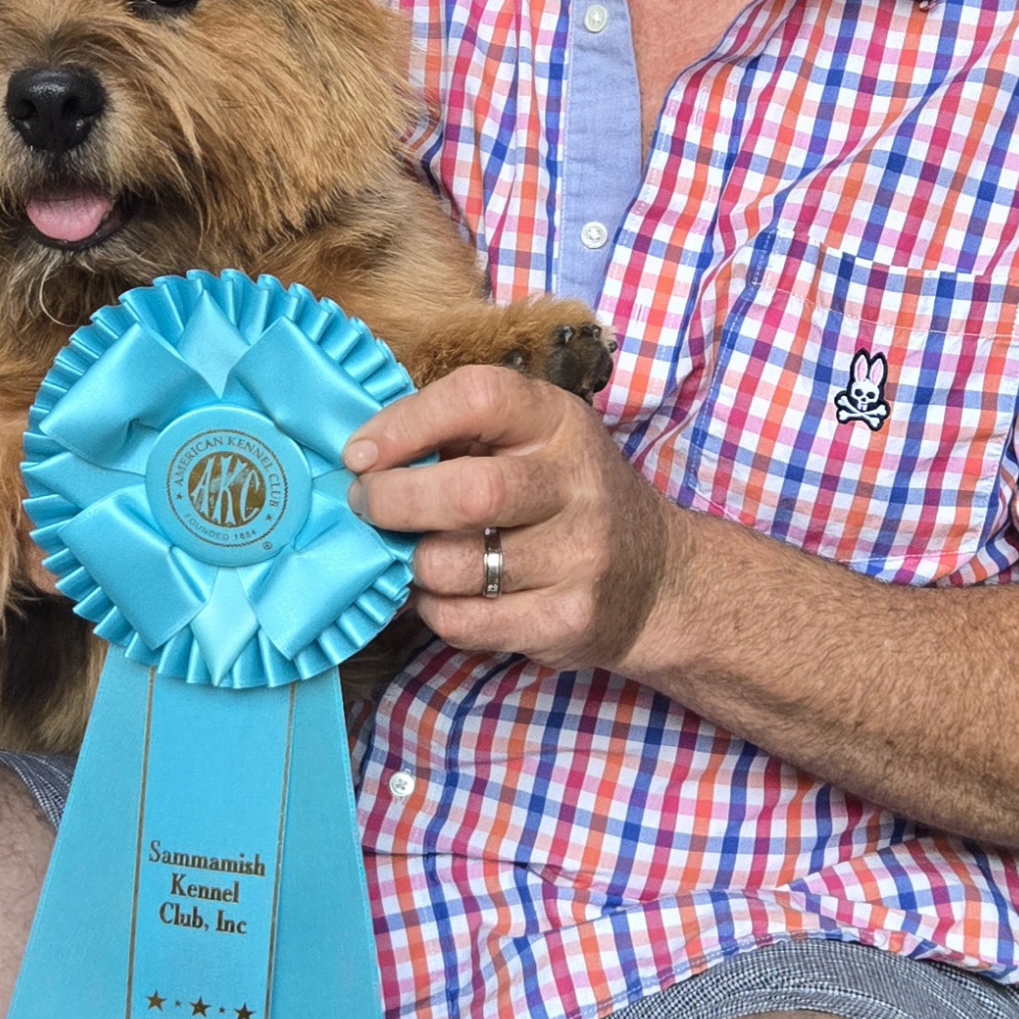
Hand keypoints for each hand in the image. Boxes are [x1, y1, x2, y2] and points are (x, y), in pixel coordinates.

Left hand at [345, 366, 678, 673]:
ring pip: (454, 565)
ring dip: (409, 561)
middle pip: (467, 492)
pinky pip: (463, 621)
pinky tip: (442, 591)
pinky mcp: (567, 620)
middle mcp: (578, 484)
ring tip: (408, 551)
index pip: (479, 397)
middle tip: (365, 504)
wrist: (657, 578)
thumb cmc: (568, 495)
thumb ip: (464, 433)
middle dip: (392, 500)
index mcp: (561, 422)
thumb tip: (365, 453)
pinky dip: (432, 607)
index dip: (407, 422)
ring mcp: (578, 557)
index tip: (361, 452)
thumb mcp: (537, 439)